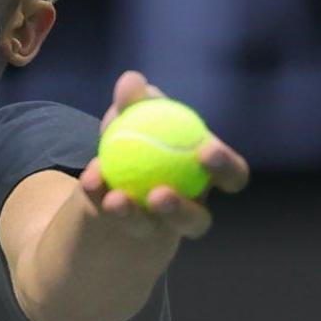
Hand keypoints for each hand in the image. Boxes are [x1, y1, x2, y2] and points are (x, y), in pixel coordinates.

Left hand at [78, 70, 250, 240]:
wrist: (106, 172)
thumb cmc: (136, 134)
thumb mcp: (134, 115)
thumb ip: (135, 101)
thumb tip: (132, 81)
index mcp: (204, 176)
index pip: (232, 176)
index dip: (226, 167)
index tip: (205, 151)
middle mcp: (188, 210)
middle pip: (198, 221)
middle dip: (182, 210)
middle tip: (159, 194)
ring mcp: (157, 232)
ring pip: (152, 233)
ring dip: (134, 215)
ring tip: (115, 198)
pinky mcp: (126, 239)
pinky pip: (113, 221)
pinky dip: (98, 197)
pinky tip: (89, 181)